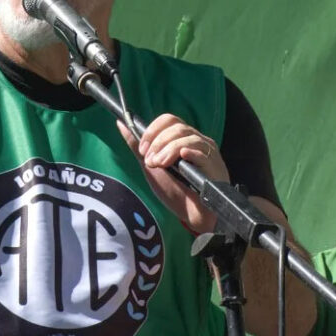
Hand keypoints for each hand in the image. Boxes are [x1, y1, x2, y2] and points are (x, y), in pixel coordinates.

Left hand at [117, 114, 228, 233]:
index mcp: (182, 139)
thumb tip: (120, 123)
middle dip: (158, 142)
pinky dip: (189, 152)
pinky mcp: (215, 165)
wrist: (191, 215)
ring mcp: (207, 152)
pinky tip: (181, 158)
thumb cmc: (174, 190)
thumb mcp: (151, 166)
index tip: (142, 150)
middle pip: (177, 126)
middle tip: (150, 161)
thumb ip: (137, 146)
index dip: (152, 131)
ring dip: (168, 149)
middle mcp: (196, 141)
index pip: (169, 120)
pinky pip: (202, 152)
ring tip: (160, 165)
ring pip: (187, 137)